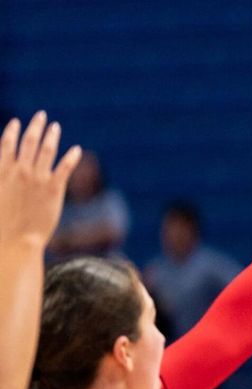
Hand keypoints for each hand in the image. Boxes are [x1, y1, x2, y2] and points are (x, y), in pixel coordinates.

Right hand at [0, 112, 81, 248]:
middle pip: (29, 141)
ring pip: (47, 149)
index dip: (12, 132)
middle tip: (41, 115)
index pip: (6, 145)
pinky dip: (71, 157)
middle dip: (35, 126)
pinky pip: (65, 167)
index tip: (16, 122)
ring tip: (55, 126)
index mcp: (2, 172)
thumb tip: (2, 171)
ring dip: (51, 135)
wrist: (13, 241)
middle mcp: (20, 171)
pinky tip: (77, 150)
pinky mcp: (54, 189)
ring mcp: (37, 178)